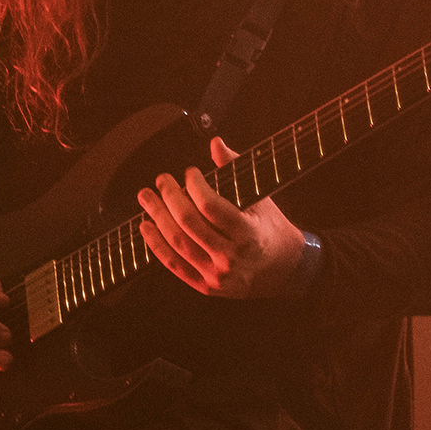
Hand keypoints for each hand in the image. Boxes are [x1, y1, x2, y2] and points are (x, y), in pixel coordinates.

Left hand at [136, 136, 305, 298]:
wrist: (284, 270)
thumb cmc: (271, 230)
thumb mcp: (262, 198)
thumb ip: (236, 170)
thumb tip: (216, 143)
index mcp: (248, 234)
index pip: (211, 206)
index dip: (194, 185)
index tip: (189, 173)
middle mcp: (231, 257)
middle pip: (189, 223)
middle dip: (169, 197)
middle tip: (162, 180)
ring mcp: (217, 274)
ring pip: (178, 243)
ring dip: (157, 217)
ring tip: (147, 198)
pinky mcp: (206, 286)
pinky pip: (175, 265)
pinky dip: (157, 245)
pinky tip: (146, 226)